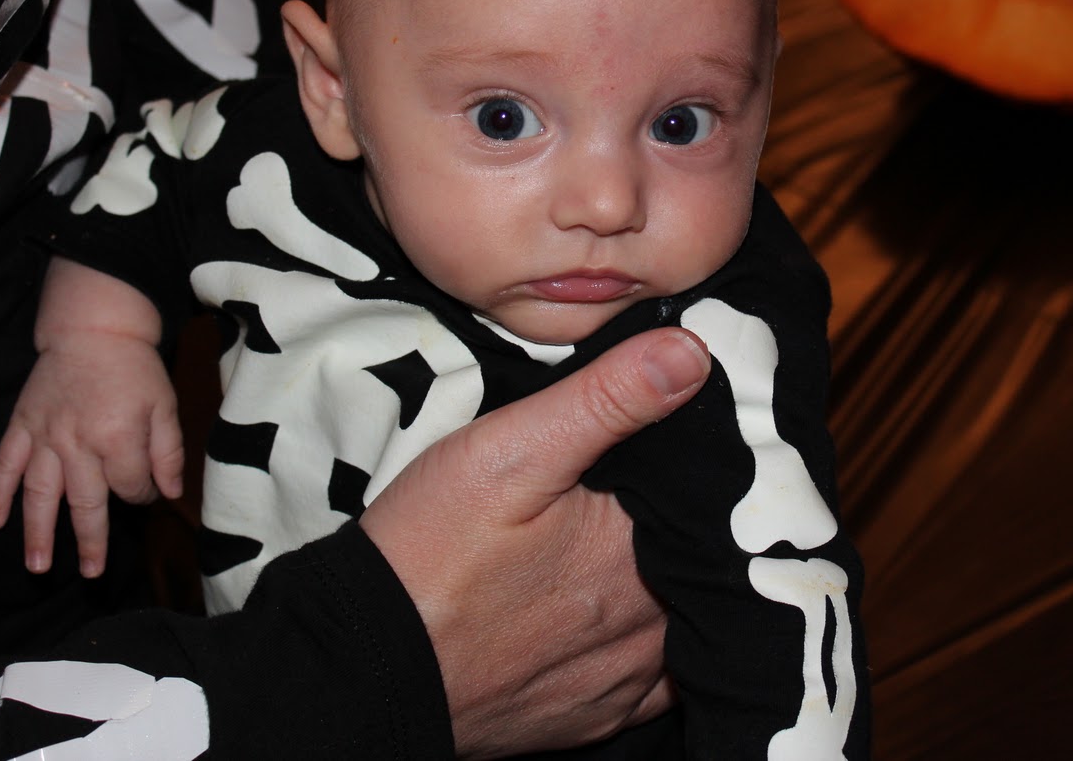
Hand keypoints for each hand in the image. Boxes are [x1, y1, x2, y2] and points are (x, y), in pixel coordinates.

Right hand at [0, 333, 183, 577]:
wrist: (93, 328)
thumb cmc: (134, 368)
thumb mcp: (165, 405)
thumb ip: (168, 452)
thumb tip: (169, 494)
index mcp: (118, 438)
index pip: (130, 486)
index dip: (141, 494)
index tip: (145, 491)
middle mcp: (78, 444)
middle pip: (85, 502)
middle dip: (91, 540)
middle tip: (92, 573)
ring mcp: (45, 437)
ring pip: (39, 494)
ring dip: (38, 532)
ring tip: (38, 566)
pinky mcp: (22, 426)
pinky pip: (5, 465)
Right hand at [360, 326, 710, 758]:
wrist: (361, 667)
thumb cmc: (426, 555)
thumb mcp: (510, 451)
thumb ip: (606, 400)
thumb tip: (691, 355)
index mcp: (641, 555)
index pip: (711, 498)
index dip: (705, 463)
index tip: (687, 434)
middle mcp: (649, 628)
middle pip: (702, 561)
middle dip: (692, 524)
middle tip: (654, 487)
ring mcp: (622, 682)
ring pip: (685, 621)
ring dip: (677, 585)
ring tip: (633, 546)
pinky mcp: (592, 717)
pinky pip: (654, 680)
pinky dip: (650, 645)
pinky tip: (617, 614)